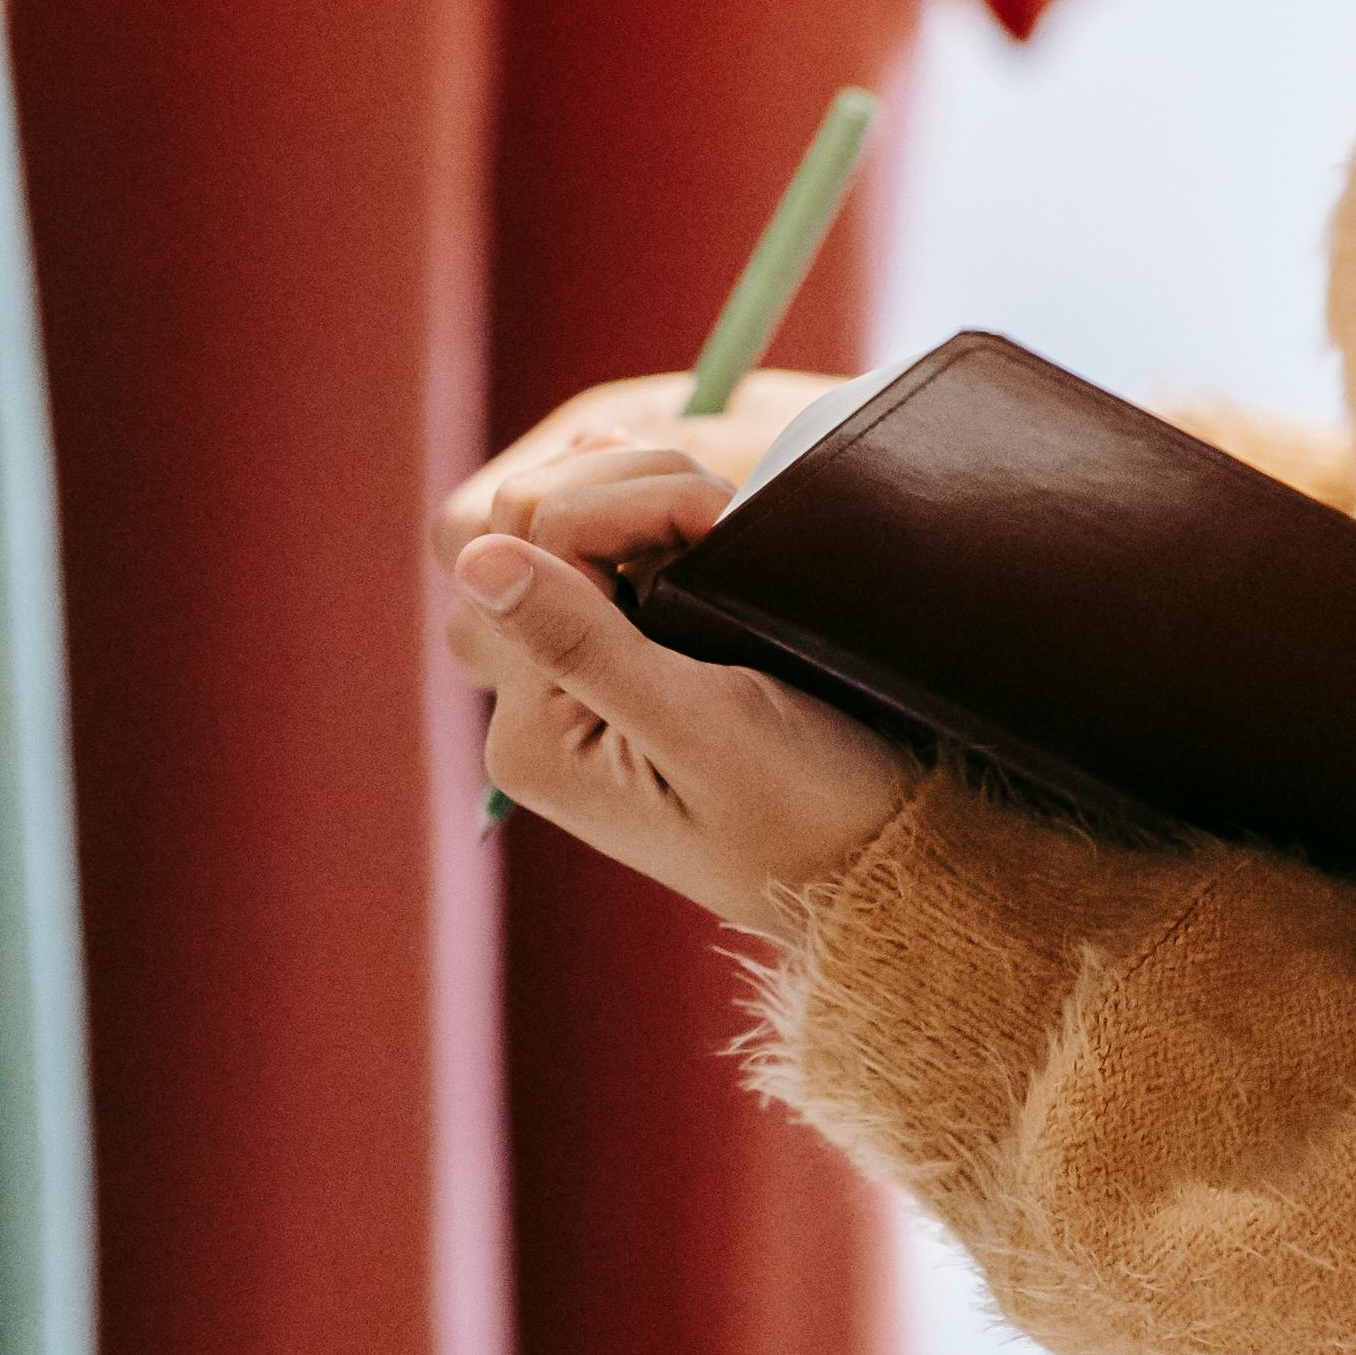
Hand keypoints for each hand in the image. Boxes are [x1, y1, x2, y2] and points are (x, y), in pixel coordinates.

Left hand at [435, 390, 907, 940]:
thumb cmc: (806, 811)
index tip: (730, 520)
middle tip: (730, 516)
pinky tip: (697, 511)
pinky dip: (649, 517)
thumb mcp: (700, 726)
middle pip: (532, 522)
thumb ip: (583, 644)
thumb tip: (475, 559)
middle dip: (634, 490)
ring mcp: (573, 683)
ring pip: (564, 525)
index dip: (637, 503)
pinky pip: (602, 557)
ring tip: (730, 529)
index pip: (541, 543)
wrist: (881, 864)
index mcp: (534, 732)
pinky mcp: (621, 666)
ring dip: (648, 500)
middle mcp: (533, 707)